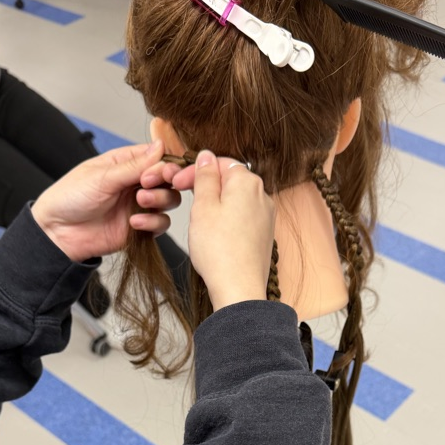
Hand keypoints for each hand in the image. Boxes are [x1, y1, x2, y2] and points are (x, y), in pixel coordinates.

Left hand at [31, 141, 181, 262]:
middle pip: (169, 178)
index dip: (166, 163)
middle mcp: (136, 182)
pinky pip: (160, 224)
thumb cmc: (71, 197)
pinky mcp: (140, 228)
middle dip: (165, 182)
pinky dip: (153, 223)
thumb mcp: (102, 176)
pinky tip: (134, 223)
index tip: (161, 170)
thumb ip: (134, 165)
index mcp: (127, 163)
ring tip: (140, 201)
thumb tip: (160, 146)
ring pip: (169, 200)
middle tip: (148, 185)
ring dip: (160, 201)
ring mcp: (140, 205)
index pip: (159, 156)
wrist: (58, 232)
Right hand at [171, 152, 274, 310]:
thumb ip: (204, 177)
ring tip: (200, 223)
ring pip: (236, 200)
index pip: (219, 162)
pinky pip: (243, 218)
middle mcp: (262, 195)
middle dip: (206, 188)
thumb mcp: (203, 206)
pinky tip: (216, 236)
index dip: (195, 170)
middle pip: (229, 180)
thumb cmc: (219, 250)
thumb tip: (206, 156)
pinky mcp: (264, 234)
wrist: (239, 288)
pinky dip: (227, 221)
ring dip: (216, 205)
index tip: (178, 183)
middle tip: (187, 203)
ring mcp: (266, 216)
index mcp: (247, 181)